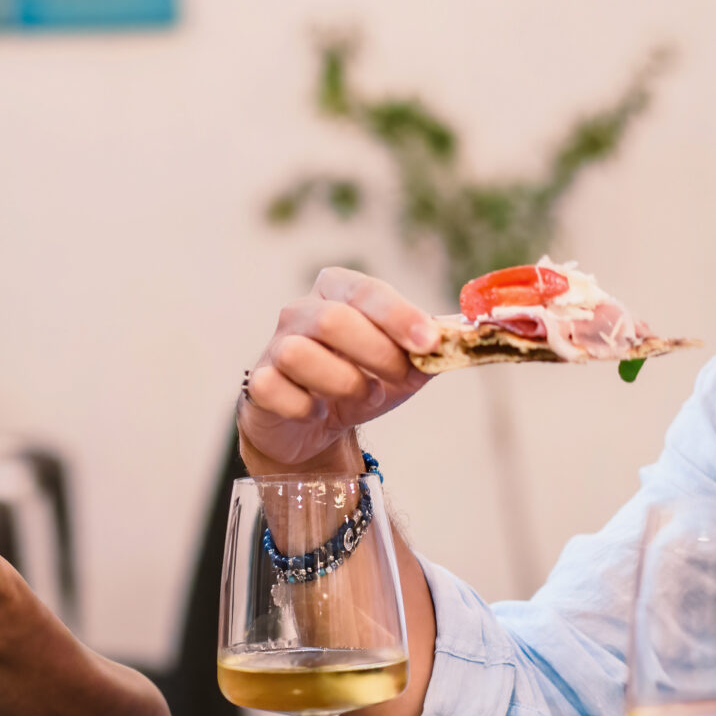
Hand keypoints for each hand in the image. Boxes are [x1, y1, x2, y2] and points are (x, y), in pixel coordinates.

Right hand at [239, 268, 439, 468]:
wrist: (314, 424)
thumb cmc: (359, 381)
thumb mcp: (403, 366)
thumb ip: (430, 352)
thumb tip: (457, 341)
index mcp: (338, 291)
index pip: (367, 291)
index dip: (400, 316)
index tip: (430, 343)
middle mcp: (301, 311)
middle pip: (333, 320)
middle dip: (375, 353)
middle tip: (398, 377)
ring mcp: (275, 345)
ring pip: (301, 354)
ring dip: (342, 383)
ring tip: (361, 396)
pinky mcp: (258, 382)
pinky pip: (278, 390)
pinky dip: (308, 408)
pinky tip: (318, 412)